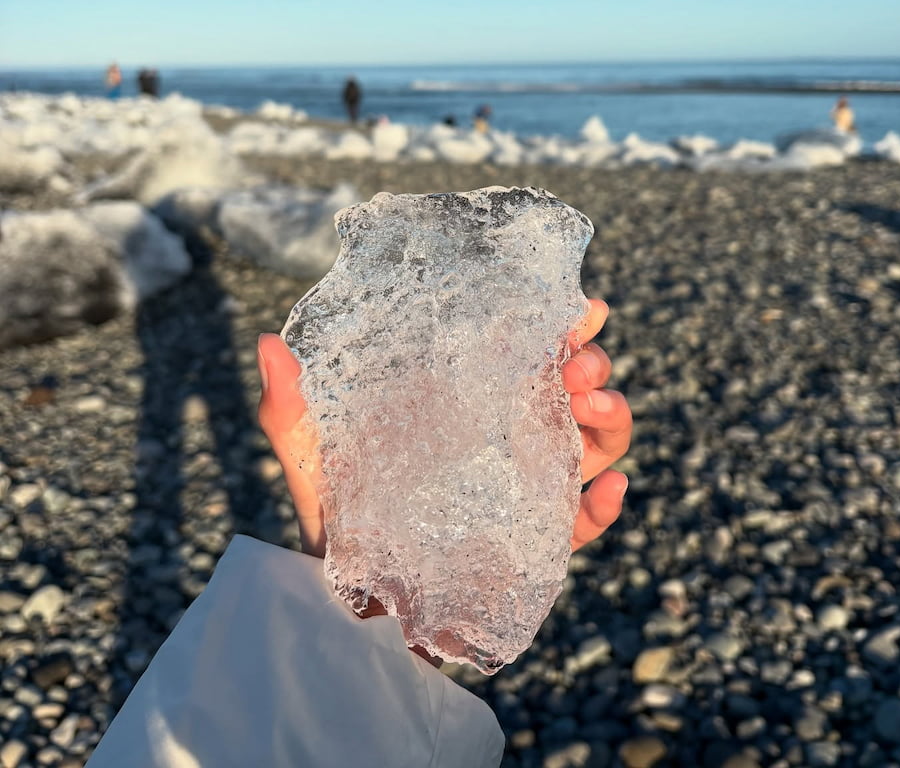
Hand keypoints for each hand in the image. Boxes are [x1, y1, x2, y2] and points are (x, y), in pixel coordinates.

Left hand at [257, 297, 629, 558]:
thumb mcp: (311, 463)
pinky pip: (581, 525)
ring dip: (610, 425)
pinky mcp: (535, 545)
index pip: (525, 355)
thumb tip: (265, 342)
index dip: (561, 327)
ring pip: (591, 448)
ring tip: (597, 410)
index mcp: (467, 406)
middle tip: (580, 366)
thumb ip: (291, 411)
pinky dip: (605, 507)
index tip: (585, 310)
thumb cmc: (337, 524)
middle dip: (590, 369)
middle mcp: (506, 439)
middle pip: (570, 392)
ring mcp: (526, 491)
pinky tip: (610, 490)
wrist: (351, 613)